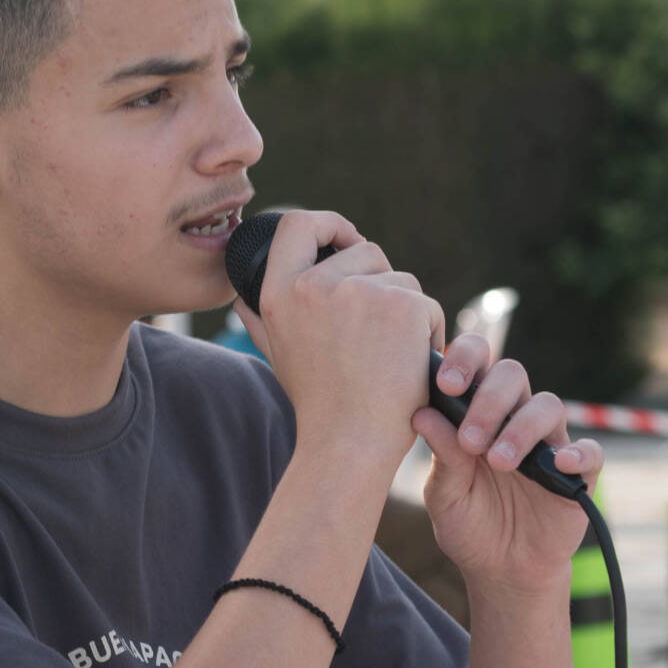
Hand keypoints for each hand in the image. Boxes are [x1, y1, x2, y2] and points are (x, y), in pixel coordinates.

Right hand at [245, 210, 446, 475]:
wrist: (349, 443)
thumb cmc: (317, 404)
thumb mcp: (276, 354)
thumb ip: (258, 319)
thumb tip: (239, 297)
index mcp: (279, 292)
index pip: (297, 223)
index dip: (329, 224)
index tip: (347, 240)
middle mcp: (314, 285)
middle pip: (366, 249)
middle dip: (381, 282)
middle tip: (379, 330)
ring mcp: (360, 292)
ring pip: (401, 279)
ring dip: (406, 311)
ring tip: (391, 356)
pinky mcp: (402, 306)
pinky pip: (425, 304)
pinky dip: (428, 331)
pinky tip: (412, 364)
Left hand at [416, 337, 601, 593]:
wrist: (501, 571)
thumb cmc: (468, 524)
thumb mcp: (445, 495)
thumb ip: (441, 455)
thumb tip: (422, 413)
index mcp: (477, 412)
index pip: (477, 363)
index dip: (465, 359)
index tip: (446, 384)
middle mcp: (514, 418)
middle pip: (512, 374)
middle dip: (490, 399)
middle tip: (470, 440)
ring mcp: (548, 443)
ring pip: (548, 405)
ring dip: (521, 428)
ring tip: (499, 463)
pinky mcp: (578, 474)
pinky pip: (589, 452)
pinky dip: (577, 453)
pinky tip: (558, 464)